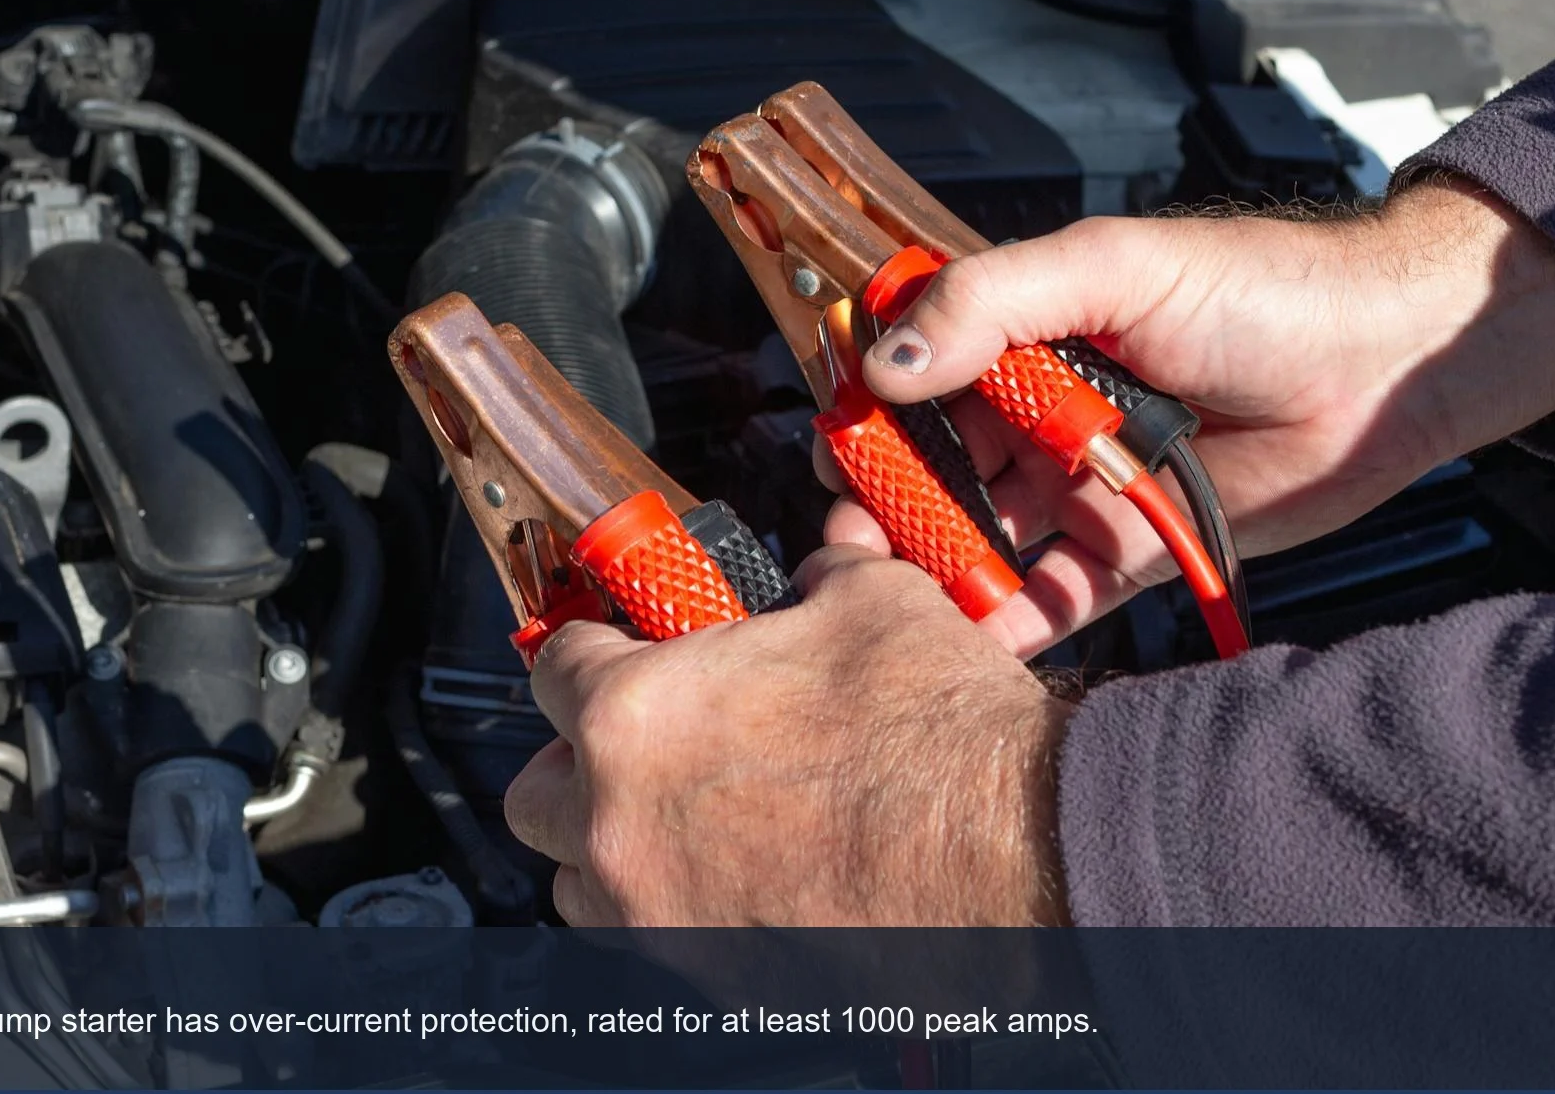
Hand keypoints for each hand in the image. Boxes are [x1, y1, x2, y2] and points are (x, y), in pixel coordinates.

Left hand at [502, 543, 1072, 925]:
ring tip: (686, 817)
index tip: (611, 648)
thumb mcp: (870, 601)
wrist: (1019, 856)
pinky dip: (680, 905)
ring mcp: (660, 914)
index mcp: (636, 714)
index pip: (551, 669)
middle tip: (637, 739)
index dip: (587, 649)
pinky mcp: (712, 979)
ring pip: (580, 883)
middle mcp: (622, 824)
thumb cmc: (940, 735)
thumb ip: (812, 581)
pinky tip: (748, 875)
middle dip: (575, 761)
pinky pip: (656, 939)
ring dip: (614, 846)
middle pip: (535, 793)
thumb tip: (815, 574)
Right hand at [829, 178, 1554, 656]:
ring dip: (936, 568)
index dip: (867, 415)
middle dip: (887, 506)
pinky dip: (1008, 620)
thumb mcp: (1114, 267)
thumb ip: (994, 302)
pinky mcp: (1125, 548)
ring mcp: (1077, 483)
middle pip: (932, 467)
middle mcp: (1037, 411)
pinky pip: (1051, 593)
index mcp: (1021, 332)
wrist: (1386, 364)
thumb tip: (887, 361)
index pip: (913, 375)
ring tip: (899, 602)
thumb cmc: (1263, 290)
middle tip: (854, 546)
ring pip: (980, 535)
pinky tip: (973, 638)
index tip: (837, 454)